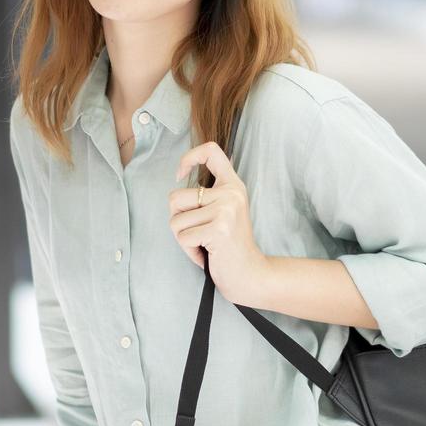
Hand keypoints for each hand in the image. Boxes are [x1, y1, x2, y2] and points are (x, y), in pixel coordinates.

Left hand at [170, 141, 270, 306]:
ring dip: (184, 238)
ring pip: (176, 221)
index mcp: (232, 185)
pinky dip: (189, 250)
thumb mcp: (224, 211)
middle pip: (176, 197)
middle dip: (179, 220)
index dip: (188, 158)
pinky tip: (207, 253)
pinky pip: (183, 237)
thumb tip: (182, 174)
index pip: (210, 151)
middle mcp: (230, 193)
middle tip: (200, 233)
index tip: (180, 174)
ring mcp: (225, 210)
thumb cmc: (229, 245)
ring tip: (205, 244)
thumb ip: (210, 194)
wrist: (249, 273)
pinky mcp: (218, 229)